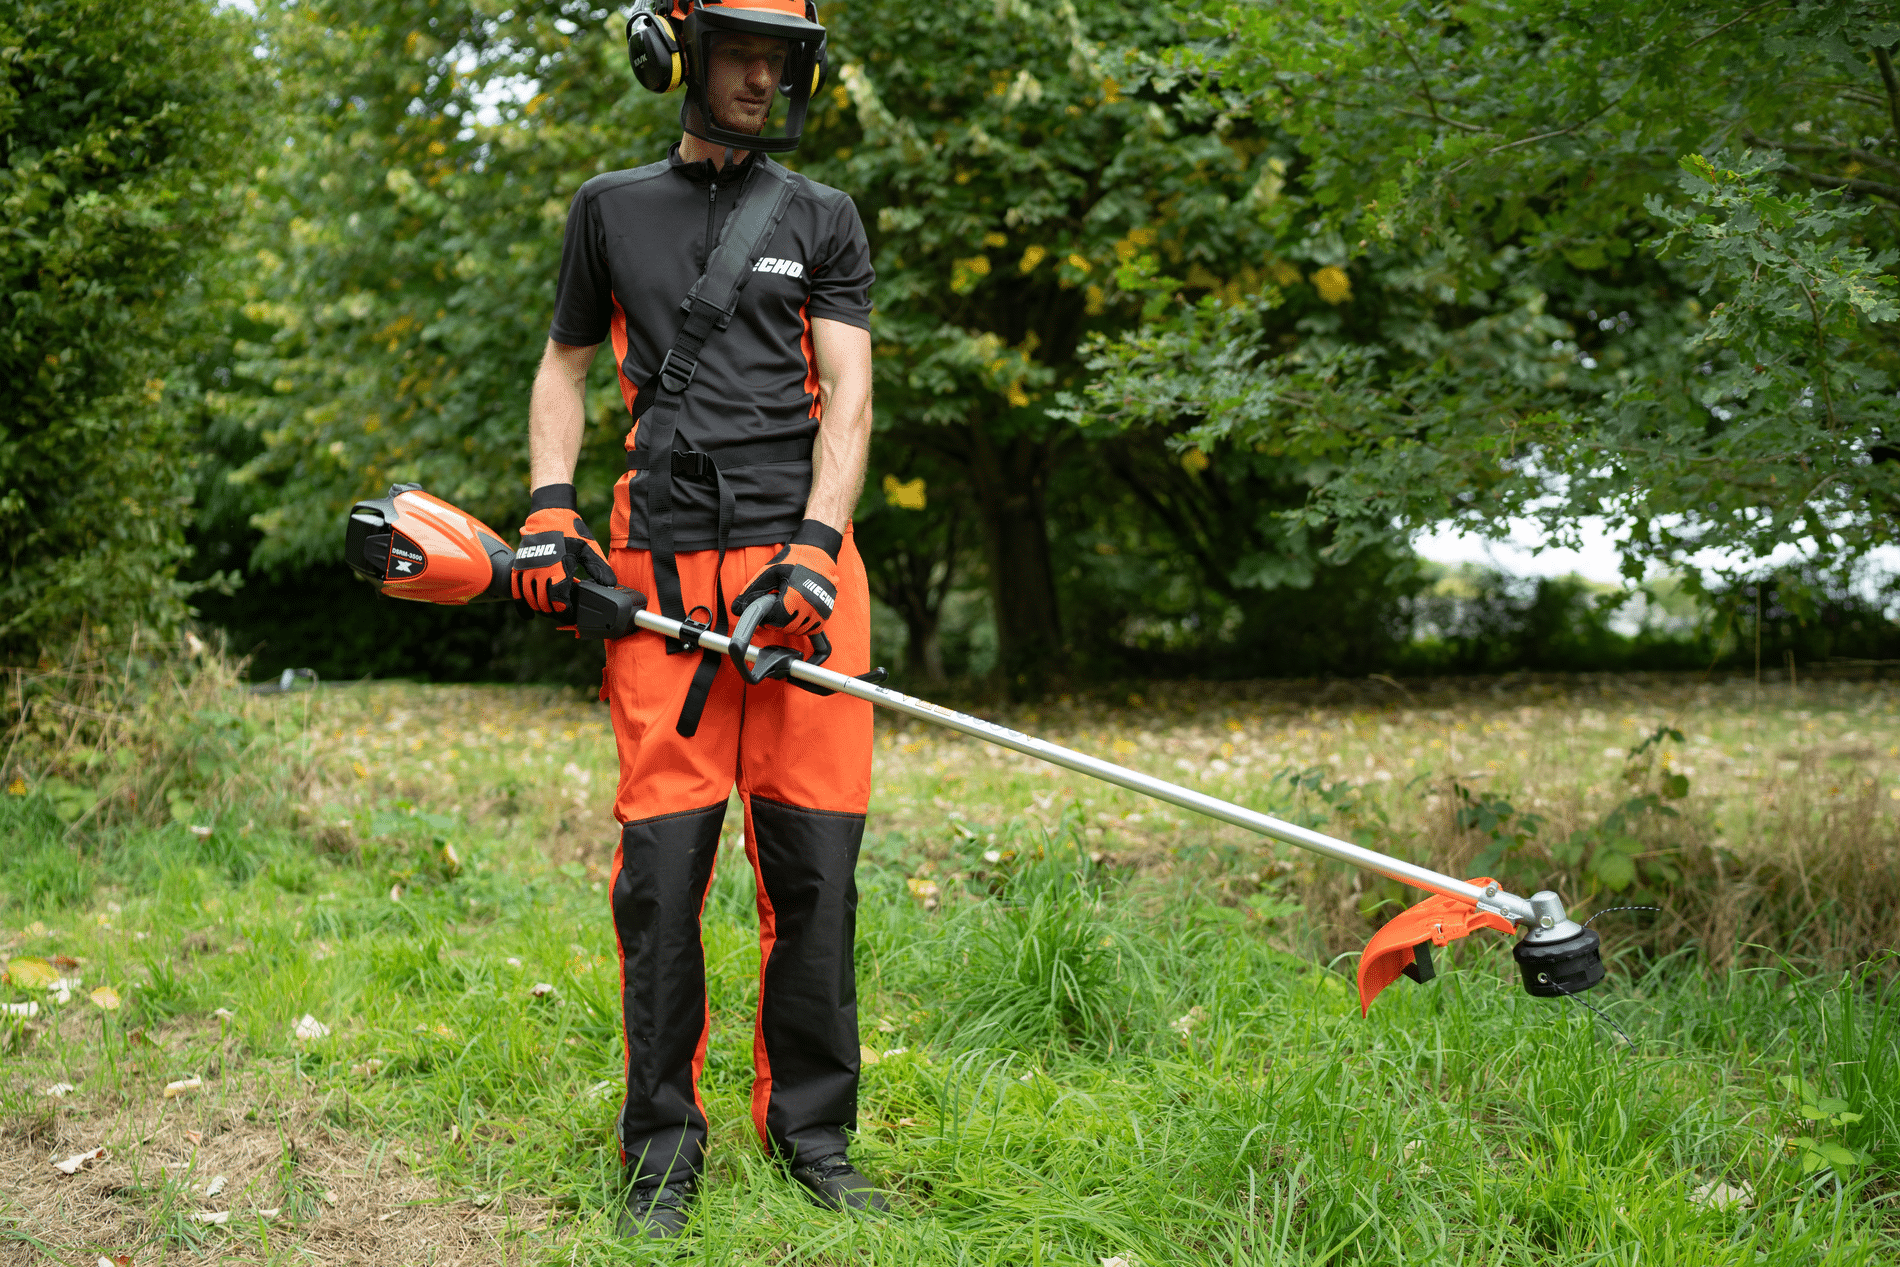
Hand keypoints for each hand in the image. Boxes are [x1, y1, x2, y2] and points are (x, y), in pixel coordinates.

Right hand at [512, 485, 613, 615]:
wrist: (549, 513)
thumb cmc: (569, 530)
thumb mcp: (588, 548)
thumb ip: (599, 568)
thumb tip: (610, 584)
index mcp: (557, 569)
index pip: (559, 602)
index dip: (565, 613)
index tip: (571, 616)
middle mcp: (539, 572)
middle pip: (544, 603)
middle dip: (553, 613)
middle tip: (563, 616)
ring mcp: (526, 569)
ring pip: (530, 599)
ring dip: (540, 609)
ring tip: (550, 613)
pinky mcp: (519, 566)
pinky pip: (516, 590)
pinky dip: (522, 604)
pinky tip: (529, 614)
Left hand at [731, 520, 841, 636]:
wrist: (818, 553)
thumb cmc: (794, 560)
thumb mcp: (769, 572)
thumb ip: (752, 591)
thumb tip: (736, 608)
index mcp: (795, 596)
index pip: (777, 621)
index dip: (767, 619)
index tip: (765, 612)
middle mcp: (810, 606)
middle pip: (788, 628)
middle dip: (778, 621)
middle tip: (775, 609)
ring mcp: (820, 610)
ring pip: (800, 630)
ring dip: (790, 624)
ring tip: (786, 609)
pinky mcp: (826, 612)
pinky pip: (812, 629)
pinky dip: (803, 625)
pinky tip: (797, 613)